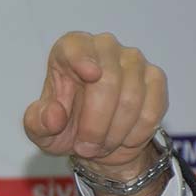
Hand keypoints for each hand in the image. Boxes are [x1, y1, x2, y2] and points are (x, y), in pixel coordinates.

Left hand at [24, 31, 167, 175]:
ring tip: (99, 146)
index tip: (91, 75)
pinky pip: (151, 109)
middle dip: (95, 124)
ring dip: (113, 133)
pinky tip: (123, 140)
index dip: (83, 59)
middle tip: (84, 148)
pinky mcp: (156, 78)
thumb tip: (54, 115)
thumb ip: (39, 122)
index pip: (76, 47)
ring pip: (131, 99)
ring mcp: (133, 60)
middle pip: (108, 81)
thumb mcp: (40, 131)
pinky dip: (136, 133)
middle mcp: (103, 47)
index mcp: (69, 50)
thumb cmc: (63, 127)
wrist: (95, 142)